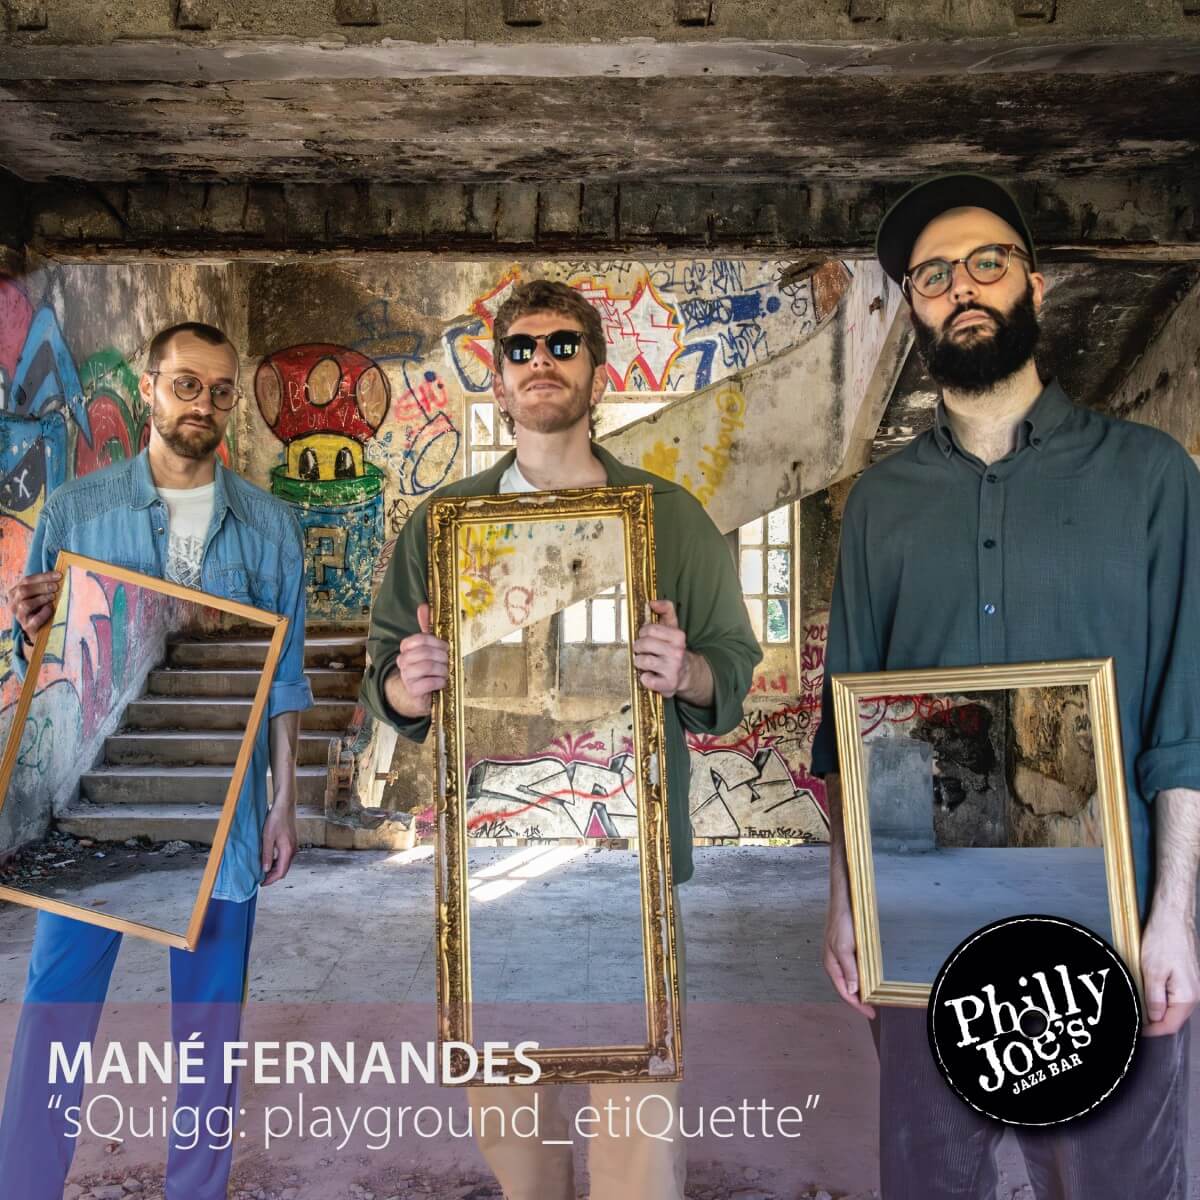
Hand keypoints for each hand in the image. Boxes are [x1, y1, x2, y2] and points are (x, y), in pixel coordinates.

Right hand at [5, 571, 60, 642]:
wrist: (40, 629)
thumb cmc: (40, 608)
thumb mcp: (39, 595)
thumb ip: (43, 585)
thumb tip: (59, 575)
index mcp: (14, 592)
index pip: (26, 580)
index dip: (43, 577)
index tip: (59, 575)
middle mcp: (13, 603)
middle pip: (23, 591)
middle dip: (41, 587)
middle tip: (56, 587)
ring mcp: (19, 616)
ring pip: (25, 604)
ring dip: (41, 599)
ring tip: (53, 597)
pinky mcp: (27, 627)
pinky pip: (34, 620)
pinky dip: (44, 613)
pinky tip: (50, 609)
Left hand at [261, 802, 297, 885]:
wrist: (285, 806)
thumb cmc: (276, 819)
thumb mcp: (267, 837)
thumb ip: (267, 855)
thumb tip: (265, 869)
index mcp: (287, 850)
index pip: (281, 872)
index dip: (271, 880)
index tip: (262, 883)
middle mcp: (293, 850)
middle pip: (284, 869)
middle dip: (272, 876)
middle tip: (260, 879)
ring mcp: (293, 846)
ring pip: (285, 864)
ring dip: (275, 869)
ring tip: (262, 870)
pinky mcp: (291, 842)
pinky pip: (285, 857)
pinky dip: (277, 862)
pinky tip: (269, 860)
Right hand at [395, 603, 449, 714]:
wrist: (416, 694)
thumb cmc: (426, 669)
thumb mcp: (427, 647)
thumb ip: (426, 627)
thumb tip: (423, 606)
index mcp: (406, 648)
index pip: (420, 639)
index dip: (437, 642)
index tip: (445, 647)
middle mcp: (403, 661)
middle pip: (426, 652)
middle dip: (442, 657)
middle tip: (447, 662)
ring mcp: (406, 676)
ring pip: (428, 666)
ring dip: (442, 670)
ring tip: (445, 673)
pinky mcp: (412, 690)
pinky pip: (429, 682)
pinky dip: (440, 682)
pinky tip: (441, 683)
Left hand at [633, 599, 690, 696]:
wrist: (687, 673)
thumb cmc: (673, 649)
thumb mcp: (673, 628)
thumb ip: (666, 610)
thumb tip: (652, 602)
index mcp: (678, 636)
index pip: (650, 629)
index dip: (642, 633)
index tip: (644, 637)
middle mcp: (678, 652)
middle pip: (644, 644)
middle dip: (638, 647)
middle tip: (640, 650)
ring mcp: (674, 669)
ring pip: (643, 661)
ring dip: (639, 662)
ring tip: (643, 662)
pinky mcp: (669, 685)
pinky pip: (647, 680)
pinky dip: (644, 678)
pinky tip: (649, 675)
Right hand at [823, 890, 875, 1018]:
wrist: (844, 900)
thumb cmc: (843, 923)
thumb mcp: (845, 947)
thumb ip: (849, 969)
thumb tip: (852, 990)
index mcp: (832, 964)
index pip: (843, 991)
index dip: (857, 1004)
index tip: (871, 1014)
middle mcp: (834, 962)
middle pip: (845, 987)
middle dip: (858, 1000)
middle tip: (873, 1008)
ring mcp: (839, 955)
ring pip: (849, 978)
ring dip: (859, 989)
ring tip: (872, 997)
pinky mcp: (846, 948)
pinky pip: (853, 969)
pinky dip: (861, 977)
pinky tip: (868, 978)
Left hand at [1140, 907, 1199, 1035]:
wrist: (1174, 917)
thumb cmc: (1164, 940)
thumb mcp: (1152, 970)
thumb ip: (1154, 998)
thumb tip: (1153, 1019)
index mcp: (1187, 997)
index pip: (1169, 1025)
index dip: (1151, 1030)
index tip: (1136, 1029)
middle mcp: (1194, 995)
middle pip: (1172, 1018)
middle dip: (1153, 1021)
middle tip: (1133, 1016)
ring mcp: (1192, 986)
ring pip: (1172, 1007)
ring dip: (1156, 1008)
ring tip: (1138, 1003)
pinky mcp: (1187, 978)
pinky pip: (1174, 995)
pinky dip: (1160, 996)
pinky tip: (1148, 990)